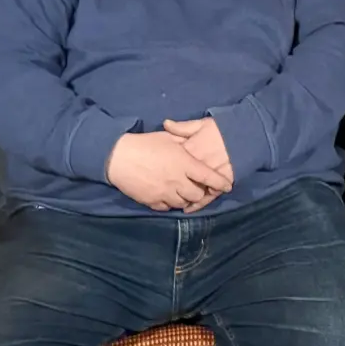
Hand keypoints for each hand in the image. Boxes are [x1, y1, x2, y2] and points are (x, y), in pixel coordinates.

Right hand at [106, 131, 232, 212]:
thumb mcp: (168, 137)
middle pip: (198, 195)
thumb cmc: (144, 144)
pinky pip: (166, 208)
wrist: (117, 157)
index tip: (227, 186)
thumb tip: (193, 139)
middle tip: (200, 188)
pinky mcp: (151, 201)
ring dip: (186, 199)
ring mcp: (164, 193)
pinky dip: (170, 203)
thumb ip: (184, 140)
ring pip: (183, 203)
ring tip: (184, 193)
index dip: (220, 183)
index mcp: (184, 164)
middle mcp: (177, 181)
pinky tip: (168, 197)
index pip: (208, 177)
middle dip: (201, 193)